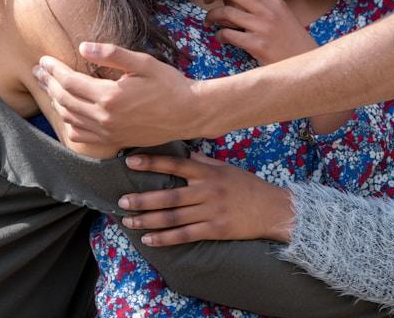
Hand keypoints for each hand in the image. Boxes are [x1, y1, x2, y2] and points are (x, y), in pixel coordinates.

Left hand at [33, 42, 202, 146]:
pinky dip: (69, 124)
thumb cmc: (169, 84)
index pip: (69, 82)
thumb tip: (82, 47)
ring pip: (69, 119)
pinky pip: (81, 137)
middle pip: (64, 100)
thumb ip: (111, 54)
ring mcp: (108, 132)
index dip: (53, 70)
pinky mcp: (114, 141)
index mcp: (109, 96)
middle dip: (48, 84)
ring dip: (55, 102)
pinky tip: (68, 113)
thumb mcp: (143, 62)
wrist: (189, 113)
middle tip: (38, 71)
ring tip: (50, 88)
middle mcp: (104, 117)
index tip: (43, 60)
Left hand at [119, 151, 293, 244]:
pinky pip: (186, 234)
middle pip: (169, 195)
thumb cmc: (248, 186)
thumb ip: (204, 163)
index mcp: (208, 172)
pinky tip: (149, 239)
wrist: (272, 208)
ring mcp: (211, 211)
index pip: (175, 164)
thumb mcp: (227, 168)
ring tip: (128, 221)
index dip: (152, 163)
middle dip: (143, 199)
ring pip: (173, 217)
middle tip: (121, 201)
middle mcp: (207, 190)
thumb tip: (186, 154)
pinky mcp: (215, 229)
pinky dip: (166, 238)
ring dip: (148, 220)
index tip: (130, 161)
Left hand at [204, 0, 317, 64]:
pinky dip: (220, 35)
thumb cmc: (292, 42)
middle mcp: (268, 10)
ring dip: (212, 16)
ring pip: (226, 12)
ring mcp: (262, 27)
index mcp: (274, 1)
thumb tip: (232, 3)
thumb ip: (262, 8)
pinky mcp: (257, 45)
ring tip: (209, 22)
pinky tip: (221, 39)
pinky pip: (228, 34)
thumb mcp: (282, 17)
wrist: (306, 64)